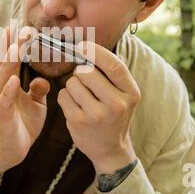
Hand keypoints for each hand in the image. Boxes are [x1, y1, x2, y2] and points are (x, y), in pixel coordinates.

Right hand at [0, 26, 49, 174]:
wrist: (14, 148)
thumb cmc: (24, 122)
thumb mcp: (36, 103)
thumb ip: (39, 88)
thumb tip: (43, 78)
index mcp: (10, 83)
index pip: (11, 59)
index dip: (15, 44)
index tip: (22, 27)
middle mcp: (3, 88)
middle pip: (6, 63)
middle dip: (13, 46)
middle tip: (22, 29)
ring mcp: (1, 101)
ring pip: (3, 77)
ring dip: (10, 62)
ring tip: (17, 47)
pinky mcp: (3, 115)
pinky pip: (5, 101)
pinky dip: (9, 90)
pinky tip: (14, 79)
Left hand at [57, 41, 139, 173]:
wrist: (110, 148)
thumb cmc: (114, 113)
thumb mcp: (123, 94)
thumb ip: (110, 73)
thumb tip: (85, 47)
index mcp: (131, 93)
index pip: (113, 65)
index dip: (96, 52)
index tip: (83, 45)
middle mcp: (116, 105)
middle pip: (87, 71)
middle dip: (81, 71)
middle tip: (84, 80)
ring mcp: (97, 115)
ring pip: (72, 83)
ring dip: (73, 85)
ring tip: (82, 96)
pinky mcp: (79, 122)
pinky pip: (63, 96)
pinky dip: (66, 97)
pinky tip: (76, 106)